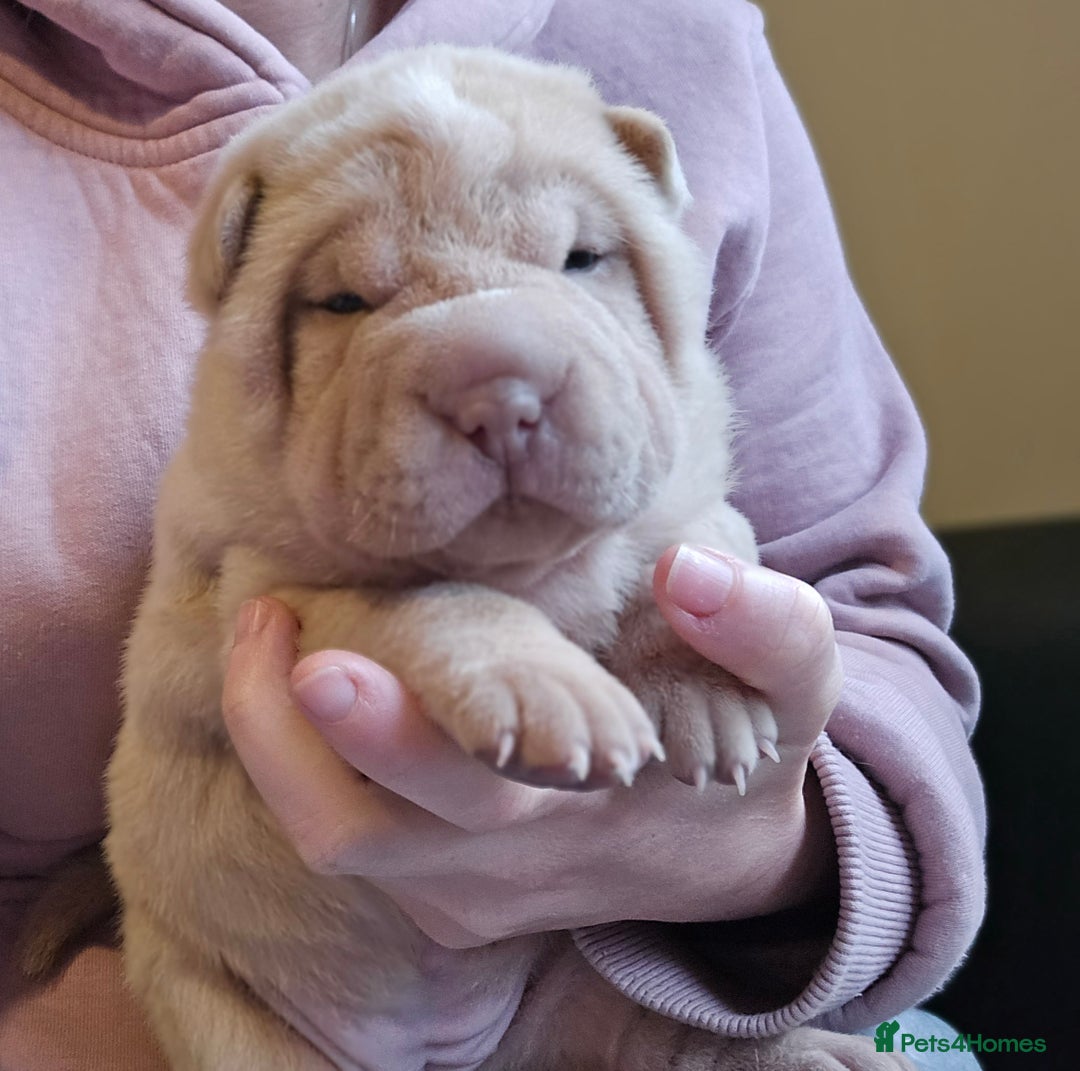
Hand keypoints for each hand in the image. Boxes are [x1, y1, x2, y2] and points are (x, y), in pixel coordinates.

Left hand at [222, 545, 841, 948]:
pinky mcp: (435, 889)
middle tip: (261, 616)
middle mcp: (508, 862)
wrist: (717, 854)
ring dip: (269, 740)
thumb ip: (766, 628)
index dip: (395, 737)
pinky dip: (292, 756)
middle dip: (286, 737)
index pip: (483, 793)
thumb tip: (689, 572)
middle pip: (364, 830)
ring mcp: (461, 887)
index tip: (324, 663)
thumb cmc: (748, 745)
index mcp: (594, 808)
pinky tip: (293, 664)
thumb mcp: (796, 684)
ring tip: (264, 625)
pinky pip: (340, 830)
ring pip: (331, 837)